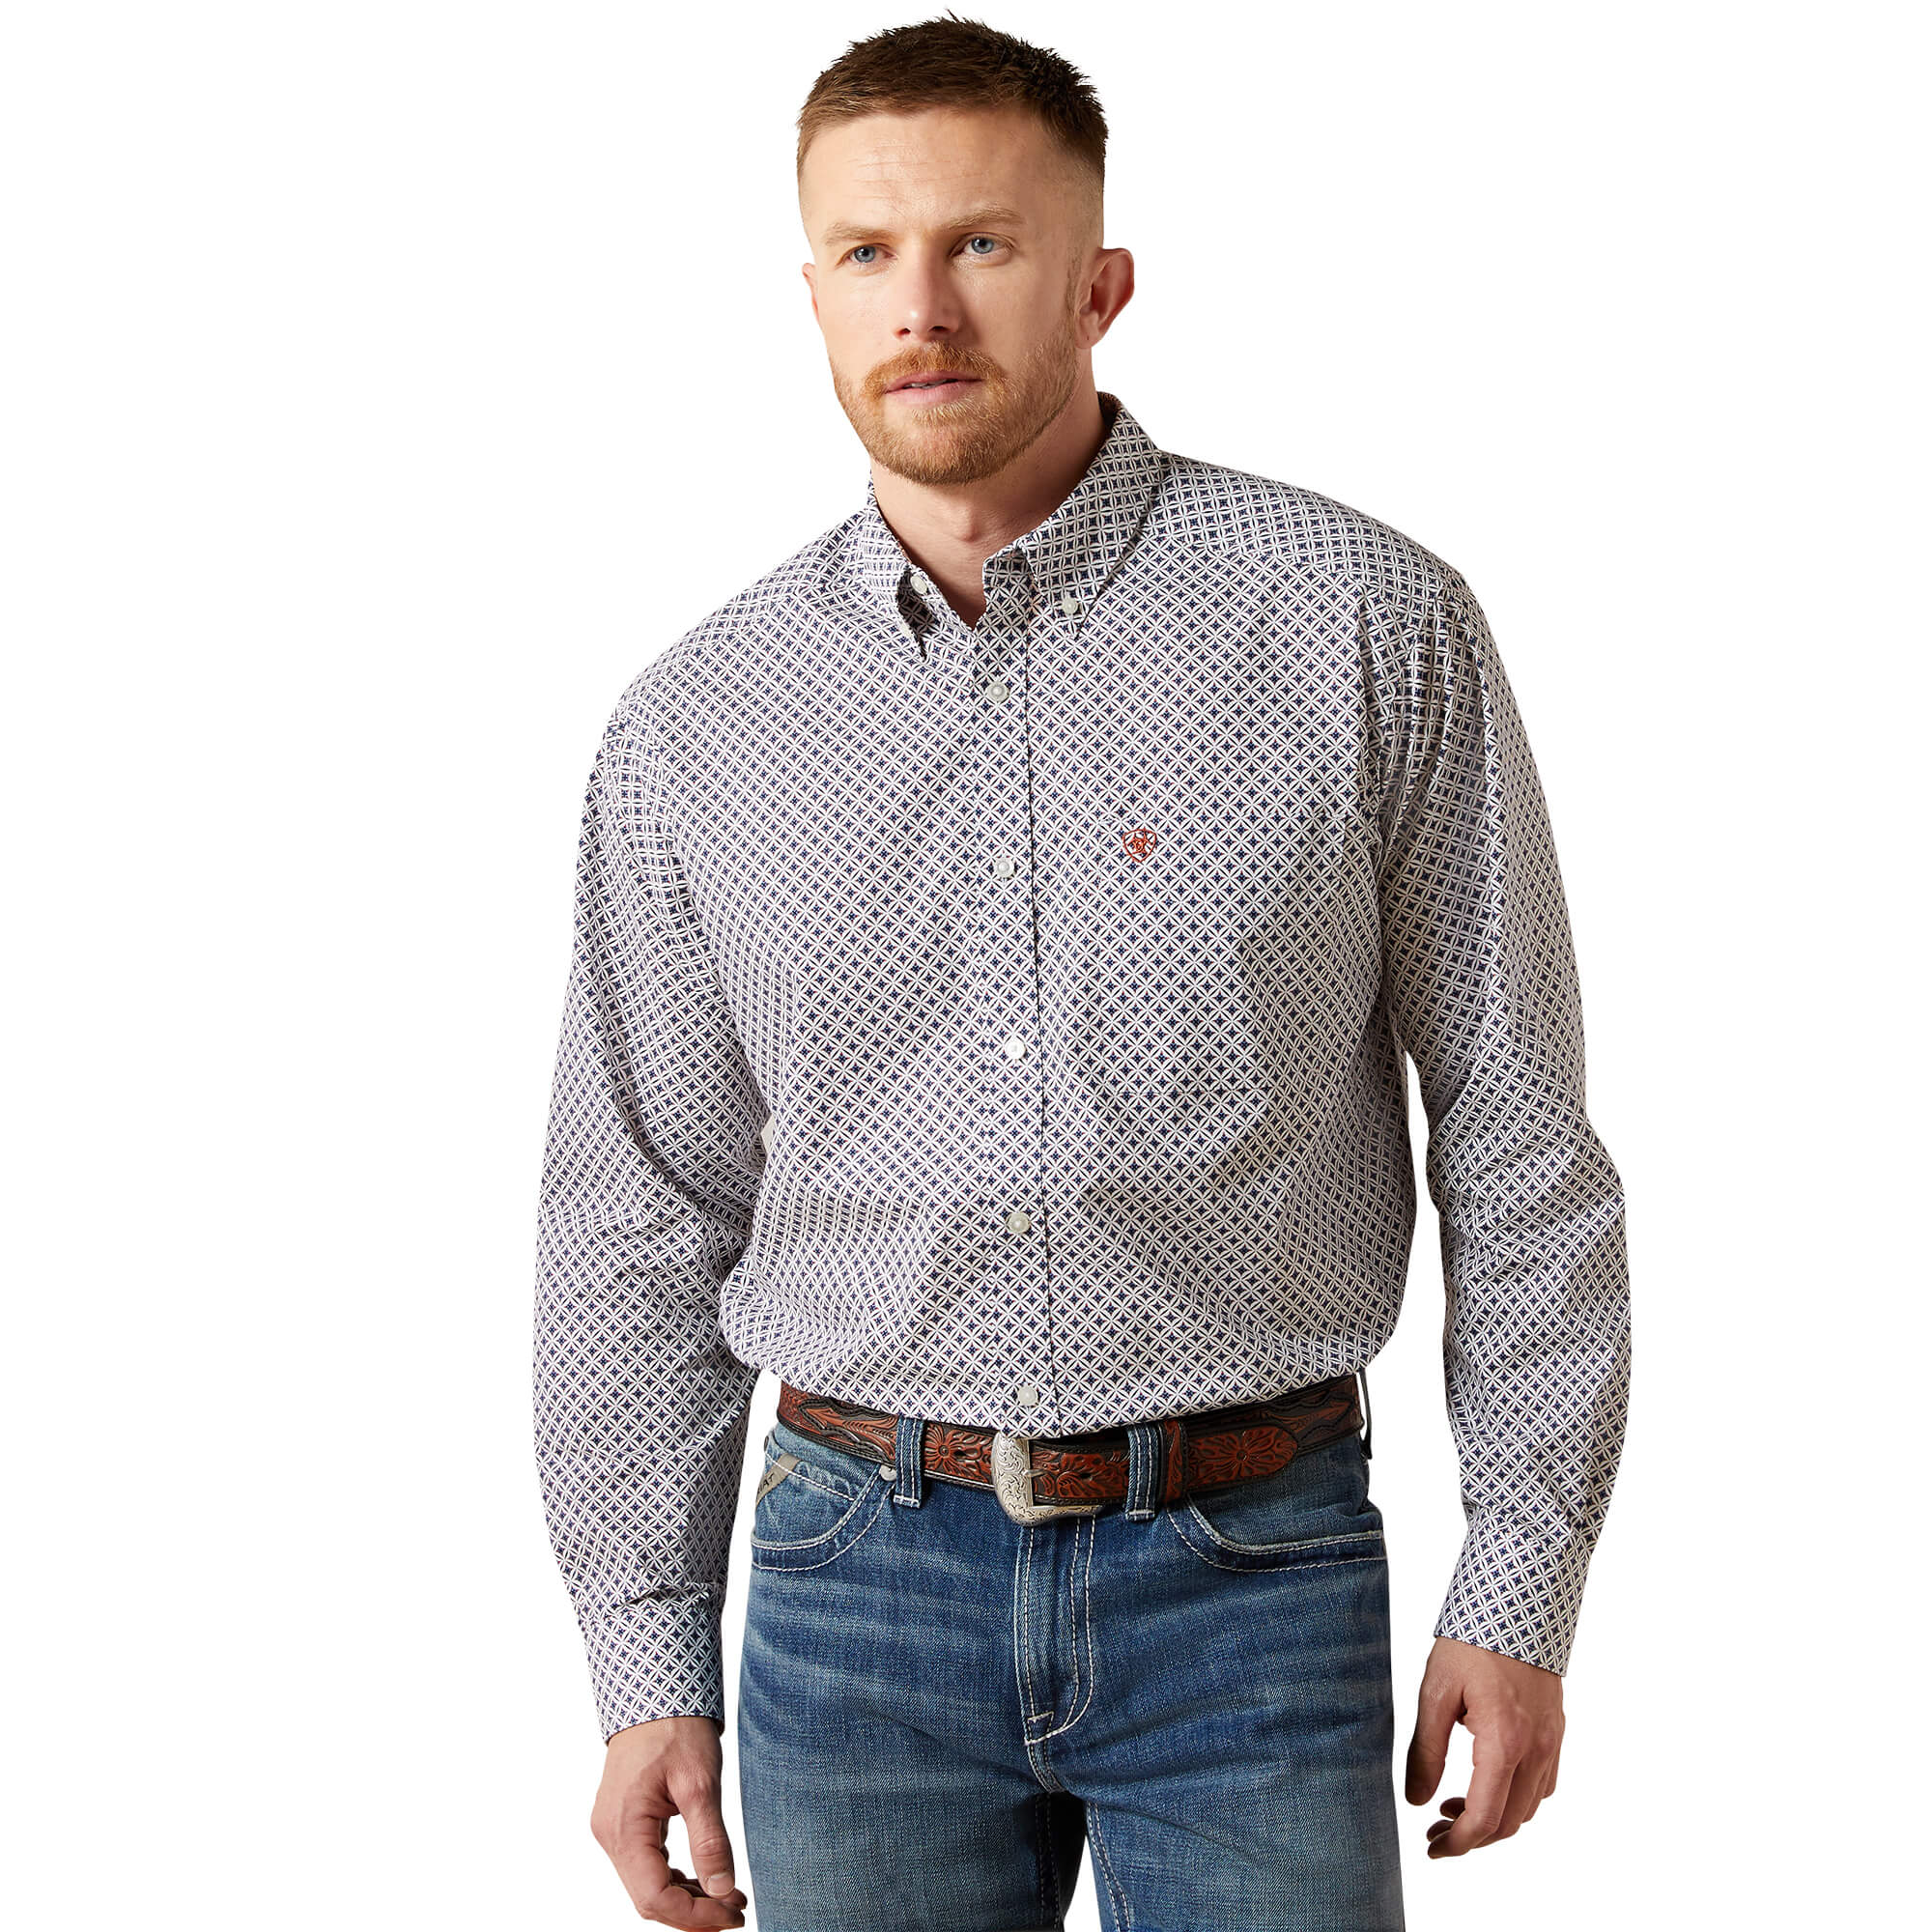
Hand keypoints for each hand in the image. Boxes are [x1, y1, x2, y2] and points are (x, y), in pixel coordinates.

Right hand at [591, 1715, 748, 1925]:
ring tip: (728, 1896)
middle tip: (736, 1909)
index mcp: (624, 1828)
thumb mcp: (701, 1783)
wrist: (656, 1690)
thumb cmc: (676, 1727)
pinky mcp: (623, 1821)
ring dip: (685, 1898)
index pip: (655, 1898)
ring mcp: (613, 1828)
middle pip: (648, 1898)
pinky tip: (703, 1876)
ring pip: (646, 1884)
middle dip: (693, 1912)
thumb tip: (722, 1890)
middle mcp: (610, 1834)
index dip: (696, 1916)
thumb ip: (709, 1840)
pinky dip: (674, 1877)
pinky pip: (646, 1864)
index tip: (733, 1914)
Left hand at [1405, 1636, 1563, 1857]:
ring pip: (1529, 1807)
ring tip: (1452, 1807)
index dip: (1458, 1843)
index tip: (1432, 1848)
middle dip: (1472, 1837)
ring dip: (1494, 1820)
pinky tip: (1486, 1783)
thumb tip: (1416, 1800)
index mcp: (1504, 1742)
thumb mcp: (1435, 1692)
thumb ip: (1426, 1750)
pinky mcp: (1555, 1730)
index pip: (1485, 1817)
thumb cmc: (1471, 1640)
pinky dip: (1516, 1799)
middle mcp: (1536, 1749)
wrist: (1516, 1601)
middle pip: (1510, 1822)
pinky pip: (1543, 1784)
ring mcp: (1551, 1741)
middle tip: (1435, 1831)